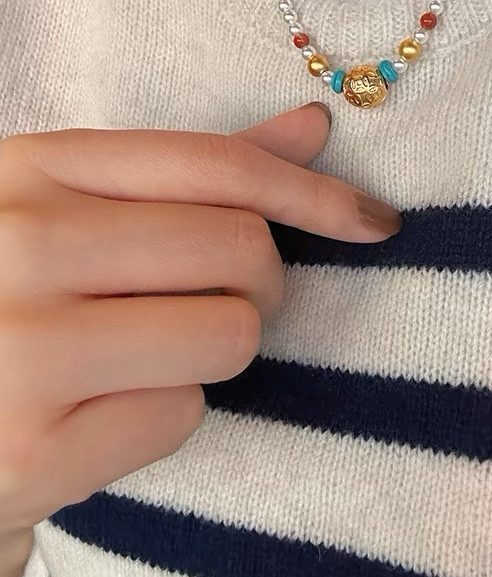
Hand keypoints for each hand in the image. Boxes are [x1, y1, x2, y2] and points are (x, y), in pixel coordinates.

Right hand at [0, 103, 400, 576]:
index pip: (213, 165)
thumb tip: (313, 125)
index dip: (310, 192)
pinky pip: (185, 415)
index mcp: (32, 170)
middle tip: (228, 300)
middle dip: (263, 282)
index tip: (371, 219)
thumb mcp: (81, 212)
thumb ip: (193, 172)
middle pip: (238, 247)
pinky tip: (107, 408)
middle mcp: (19, 247)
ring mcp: (22, 351)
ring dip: (217, 347)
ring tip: (155, 350)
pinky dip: (168, 412)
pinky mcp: (33, 451)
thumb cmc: (25, 301)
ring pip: (230, 333)